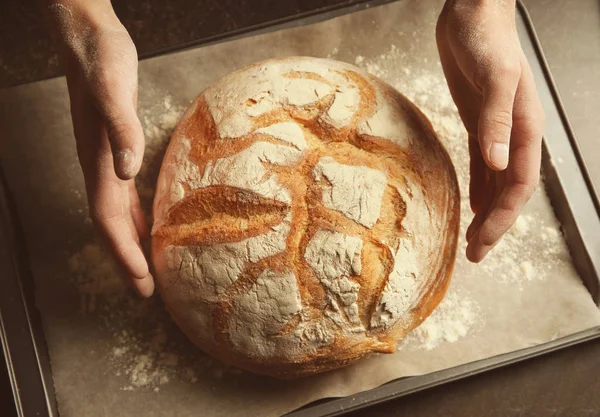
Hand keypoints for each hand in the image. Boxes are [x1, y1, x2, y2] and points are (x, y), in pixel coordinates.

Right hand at [47, 1, 153, 295]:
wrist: (89, 40)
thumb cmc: (101, 62)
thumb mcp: (114, 91)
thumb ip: (120, 130)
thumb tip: (127, 171)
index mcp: (99, 162)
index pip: (108, 220)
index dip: (124, 253)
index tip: (141, 283)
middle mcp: (100, 168)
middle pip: (111, 227)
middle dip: (126, 260)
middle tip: (144, 292)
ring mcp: (105, 160)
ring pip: (116, 215)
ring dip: (130, 244)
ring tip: (146, 270)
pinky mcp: (115, 149)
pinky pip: (124, 196)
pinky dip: (134, 217)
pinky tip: (147, 224)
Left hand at [436, 0, 544, 261]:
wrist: (473, 14)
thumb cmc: (486, 39)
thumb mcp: (493, 78)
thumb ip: (496, 121)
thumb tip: (498, 165)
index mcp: (525, 129)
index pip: (518, 186)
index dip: (502, 218)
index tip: (482, 244)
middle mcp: (514, 136)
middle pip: (507, 192)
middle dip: (493, 225)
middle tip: (472, 254)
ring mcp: (497, 131)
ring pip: (495, 183)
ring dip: (485, 212)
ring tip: (470, 240)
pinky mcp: (478, 123)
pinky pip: (481, 166)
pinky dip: (477, 189)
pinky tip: (470, 205)